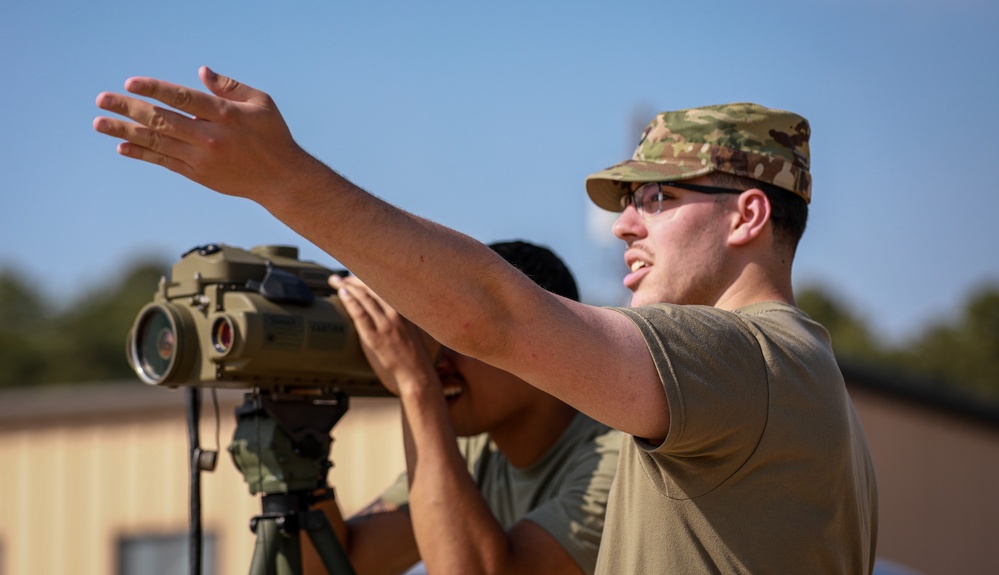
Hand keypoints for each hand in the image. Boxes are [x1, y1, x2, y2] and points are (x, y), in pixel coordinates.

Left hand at [93, 66, 318, 200]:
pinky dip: (142, 153)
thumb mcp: (261, 103)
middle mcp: (210, 138)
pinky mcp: (198, 174)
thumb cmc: (273, 136)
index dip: (155, 89)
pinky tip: (122, 145)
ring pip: (157, 142)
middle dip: (128, 109)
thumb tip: (201, 72)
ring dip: (126, 131)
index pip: (183, 99)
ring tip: (99, 123)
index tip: (130, 83)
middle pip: (162, 120)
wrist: (281, 179)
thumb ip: (230, 87)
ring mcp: (202, 159)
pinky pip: (164, 162)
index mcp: (225, 116)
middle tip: (102, 100)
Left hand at [330, 275, 437, 395]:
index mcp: (405, 308)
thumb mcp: (412, 326)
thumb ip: (399, 313)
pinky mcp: (376, 338)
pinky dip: (351, 302)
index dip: (366, 277)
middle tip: (338, 278)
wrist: (417, 372)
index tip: (353, 275)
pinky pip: (361, 315)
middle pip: (371, 288)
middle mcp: (396, 313)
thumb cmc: (414, 351)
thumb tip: (382, 303)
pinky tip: (342, 294)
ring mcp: (386, 325)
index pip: (383, 285)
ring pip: (365, 298)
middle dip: (352, 280)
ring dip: (347, 287)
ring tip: (335, 282)